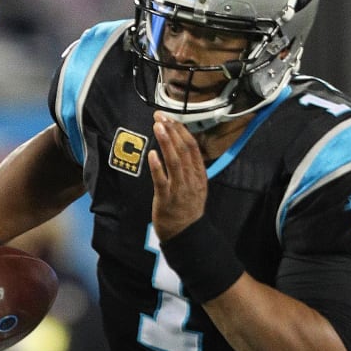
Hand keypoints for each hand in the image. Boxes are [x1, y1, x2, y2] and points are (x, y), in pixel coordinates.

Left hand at [148, 112, 208, 240]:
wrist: (185, 233)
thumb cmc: (187, 208)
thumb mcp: (196, 186)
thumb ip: (191, 168)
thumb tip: (183, 147)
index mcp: (199, 174)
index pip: (192, 147)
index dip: (181, 130)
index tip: (171, 118)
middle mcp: (191, 179)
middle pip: (184, 150)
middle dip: (172, 131)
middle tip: (160, 116)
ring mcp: (179, 188)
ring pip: (174, 161)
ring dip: (166, 142)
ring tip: (158, 127)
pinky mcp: (166, 198)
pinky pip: (161, 180)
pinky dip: (157, 166)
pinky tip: (152, 154)